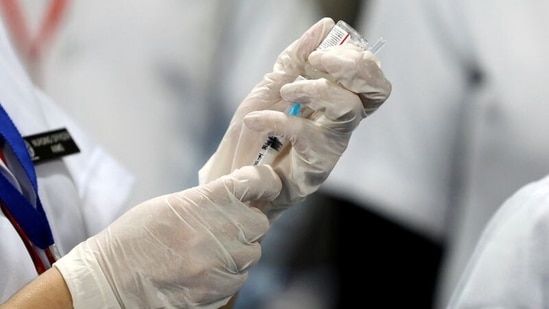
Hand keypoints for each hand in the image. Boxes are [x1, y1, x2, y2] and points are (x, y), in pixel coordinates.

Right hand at [54, 165, 279, 308]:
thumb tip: (237, 199)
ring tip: (210, 251)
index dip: (265, 181)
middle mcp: (220, 231)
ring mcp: (221, 264)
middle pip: (260, 223)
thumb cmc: (135, 239)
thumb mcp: (171, 205)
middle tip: (227, 225)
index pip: (255, 183)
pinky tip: (205, 270)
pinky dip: (229, 273)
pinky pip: (239, 278)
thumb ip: (208, 200)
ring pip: (252, 253)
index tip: (267, 183)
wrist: (111, 281)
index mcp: (206, 201)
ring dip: (239, 250)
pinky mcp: (218, 291)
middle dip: (248, 223)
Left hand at [199, 17, 391, 219]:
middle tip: (320, 61)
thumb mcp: (272, 86)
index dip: (354, 57)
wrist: (236, 172)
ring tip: (286, 89)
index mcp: (336, 99)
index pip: (368, 74)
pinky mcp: (317, 166)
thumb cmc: (257, 131)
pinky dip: (278, 120)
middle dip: (354, 67)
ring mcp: (332, 143)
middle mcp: (341, 121)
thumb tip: (326, 26)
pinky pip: (306, 134)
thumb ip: (297, 58)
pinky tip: (255, 120)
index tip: (318, 53)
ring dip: (317, 89)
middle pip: (376, 91)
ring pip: (349, 109)